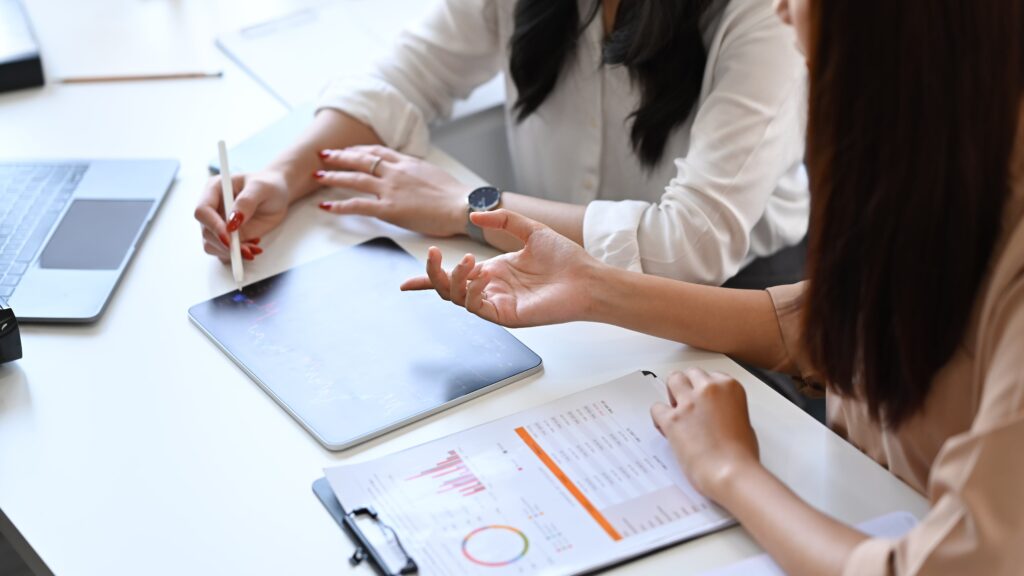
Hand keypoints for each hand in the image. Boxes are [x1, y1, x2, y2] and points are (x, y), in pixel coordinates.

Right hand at [194, 170, 290, 261]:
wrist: (278, 196)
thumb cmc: (269, 185)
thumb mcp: (261, 188)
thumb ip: (246, 202)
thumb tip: (232, 222)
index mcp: (214, 190)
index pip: (202, 211)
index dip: (213, 226)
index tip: (229, 238)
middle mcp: (213, 208)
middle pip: (206, 232)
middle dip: (225, 245)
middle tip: (247, 250)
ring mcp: (219, 224)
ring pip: (213, 245)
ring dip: (232, 253)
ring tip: (254, 248)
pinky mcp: (228, 237)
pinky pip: (225, 252)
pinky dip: (237, 255)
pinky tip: (253, 247)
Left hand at [315, 145, 469, 237]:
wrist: (462, 205)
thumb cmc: (454, 195)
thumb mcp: (434, 174)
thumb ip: (417, 173)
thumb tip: (412, 176)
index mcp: (408, 163)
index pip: (377, 151)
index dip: (359, 149)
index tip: (348, 149)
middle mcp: (395, 172)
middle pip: (361, 159)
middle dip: (340, 156)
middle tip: (323, 155)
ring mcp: (391, 189)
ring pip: (355, 178)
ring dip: (333, 176)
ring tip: (317, 176)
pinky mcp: (389, 209)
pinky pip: (358, 205)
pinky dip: (340, 205)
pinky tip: (326, 206)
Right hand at [400, 210, 601, 326]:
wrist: (586, 278)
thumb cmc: (564, 258)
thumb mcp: (530, 229)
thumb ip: (502, 220)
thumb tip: (474, 217)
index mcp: (493, 271)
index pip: (453, 277)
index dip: (427, 279)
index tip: (404, 284)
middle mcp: (490, 289)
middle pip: (446, 288)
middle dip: (432, 273)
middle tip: (434, 254)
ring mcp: (496, 303)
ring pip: (455, 297)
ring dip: (452, 278)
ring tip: (467, 262)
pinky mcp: (505, 315)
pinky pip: (475, 307)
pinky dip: (469, 292)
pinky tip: (479, 278)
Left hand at [650, 368, 760, 499]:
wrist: (731, 473)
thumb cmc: (741, 455)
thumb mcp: (743, 422)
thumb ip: (727, 409)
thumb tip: (715, 414)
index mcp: (730, 387)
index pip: (710, 376)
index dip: (704, 389)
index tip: (703, 400)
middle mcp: (709, 389)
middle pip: (691, 373)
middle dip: (688, 386)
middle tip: (688, 404)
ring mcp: (689, 402)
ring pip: (673, 380)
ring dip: (672, 393)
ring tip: (676, 410)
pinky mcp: (672, 419)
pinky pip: (656, 408)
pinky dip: (659, 417)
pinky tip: (666, 428)